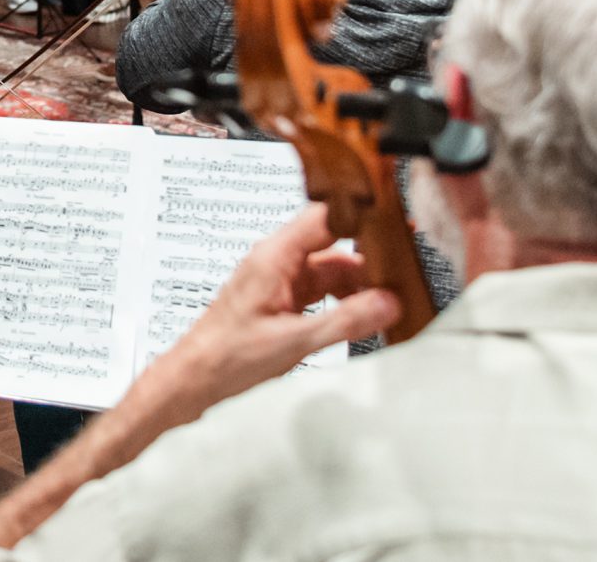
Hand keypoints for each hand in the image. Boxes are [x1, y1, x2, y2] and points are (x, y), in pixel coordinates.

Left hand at [156, 204, 398, 411]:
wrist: (195, 379)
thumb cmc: (226, 357)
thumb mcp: (294, 341)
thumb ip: (344, 321)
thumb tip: (386, 304)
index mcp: (274, 256)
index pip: (325, 218)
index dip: (361, 218)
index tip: (396, 226)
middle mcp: (276, 261)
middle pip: (332, 243)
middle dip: (366, 259)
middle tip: (401, 275)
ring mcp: (278, 280)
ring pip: (328, 268)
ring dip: (356, 284)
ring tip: (386, 302)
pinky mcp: (281, 300)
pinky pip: (320, 289)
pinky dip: (342, 300)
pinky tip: (359, 317)